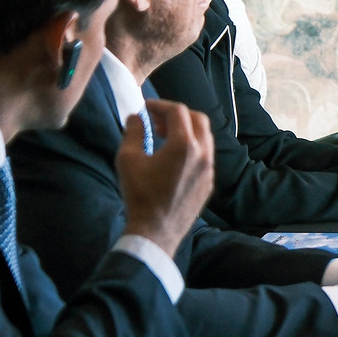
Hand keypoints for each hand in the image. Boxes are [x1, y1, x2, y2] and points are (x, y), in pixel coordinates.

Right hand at [115, 101, 213, 259]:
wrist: (155, 231)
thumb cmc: (139, 195)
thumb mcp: (128, 160)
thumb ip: (133, 132)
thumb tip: (136, 117)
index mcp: (184, 145)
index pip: (178, 111)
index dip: (160, 105)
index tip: (145, 108)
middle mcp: (203, 153)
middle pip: (198, 119)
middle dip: (177, 114)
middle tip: (157, 120)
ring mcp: (209, 168)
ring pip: (205, 137)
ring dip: (187, 130)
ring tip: (164, 137)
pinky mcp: (209, 182)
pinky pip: (205, 155)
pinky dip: (192, 147)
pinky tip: (173, 157)